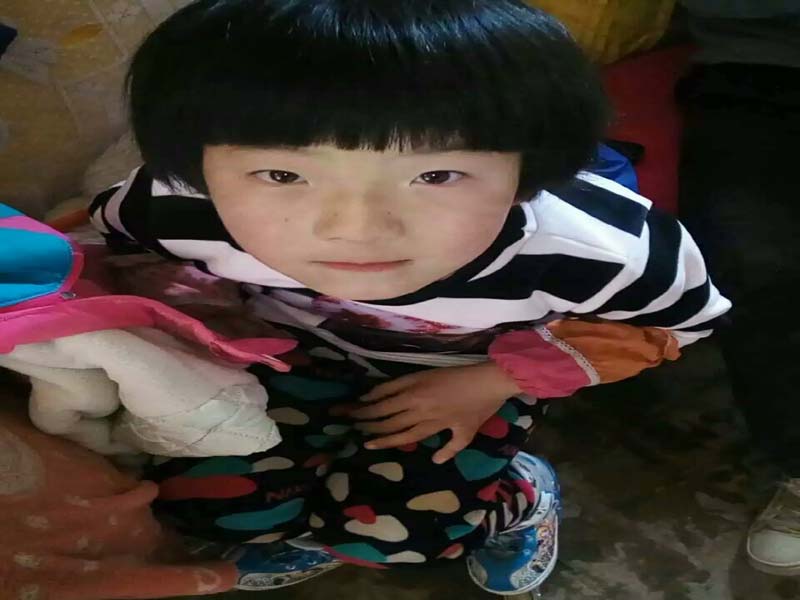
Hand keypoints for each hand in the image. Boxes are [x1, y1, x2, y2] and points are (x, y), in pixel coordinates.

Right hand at [334, 362, 520, 463]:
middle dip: (368, 424)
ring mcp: (417, 392)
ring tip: (351, 412)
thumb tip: (436, 461)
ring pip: (386, 404)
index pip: (401, 436)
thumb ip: (450, 449)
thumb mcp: (467, 433)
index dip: (383, 440)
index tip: (366, 443)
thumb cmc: (480, 408)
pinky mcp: (417, 377)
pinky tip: (367, 395)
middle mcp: (420, 411)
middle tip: (350, 426)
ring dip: (367, 409)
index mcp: (431, 425)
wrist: (487, 380)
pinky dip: (379, 391)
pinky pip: (392, 385)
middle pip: (389, 420)